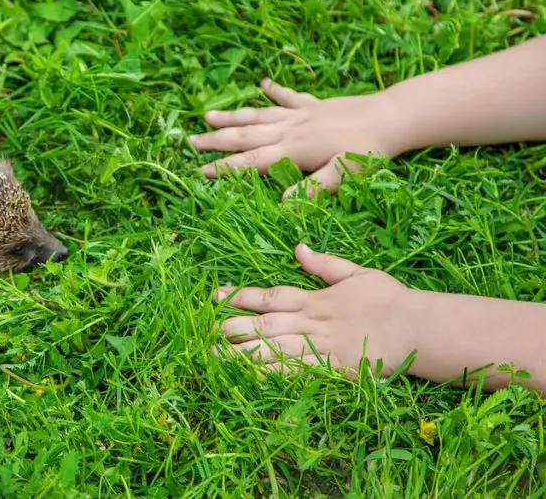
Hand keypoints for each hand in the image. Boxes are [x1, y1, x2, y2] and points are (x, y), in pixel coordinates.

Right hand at [189, 79, 406, 198]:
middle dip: (216, 139)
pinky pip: (288, 97)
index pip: (251, 161)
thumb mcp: (343, 174)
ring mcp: (300, 115)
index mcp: (293, 150)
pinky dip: (274, 91)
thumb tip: (283, 203)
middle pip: (245, 135)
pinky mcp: (314, 105)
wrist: (390, 116)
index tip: (200, 170)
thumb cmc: (369, 150)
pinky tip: (262, 85)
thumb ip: (313, 188)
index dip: (225, 167)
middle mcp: (290, 130)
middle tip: (190, 140)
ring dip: (232, 116)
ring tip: (207, 114)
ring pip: (258, 115)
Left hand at [214, 244, 424, 377]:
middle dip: (234, 326)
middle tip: (206, 329)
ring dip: (242, 352)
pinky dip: (271, 374)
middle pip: (264, 324)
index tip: (216, 296)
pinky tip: (250, 377)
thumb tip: (298, 247)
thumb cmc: (389, 299)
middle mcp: (311, 322)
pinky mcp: (331, 370)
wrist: (418, 328)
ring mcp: (320, 347)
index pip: (269, 296)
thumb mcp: (356, 272)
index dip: (240, 296)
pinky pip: (296, 373)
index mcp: (314, 298)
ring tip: (215, 355)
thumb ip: (324, 264)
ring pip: (273, 349)